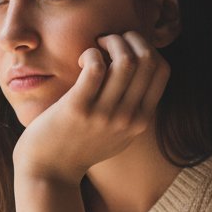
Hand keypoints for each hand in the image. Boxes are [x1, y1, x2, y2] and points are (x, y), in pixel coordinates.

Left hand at [13, 31, 169, 184]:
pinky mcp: (77, 109)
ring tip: (96, 46)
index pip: (162, 70)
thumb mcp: (116, 135)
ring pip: (126, 61)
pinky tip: (82, 60)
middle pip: (148, 60)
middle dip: (129, 38)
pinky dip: (92, 53)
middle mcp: (127, 118)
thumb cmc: (78, 146)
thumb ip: (131, 111)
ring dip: (111, 41)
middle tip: (108, 41)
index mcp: (141, 121)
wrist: (49, 172)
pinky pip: (96, 68)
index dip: (146, 48)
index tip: (125, 48)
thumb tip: (137, 73)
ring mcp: (104, 115)